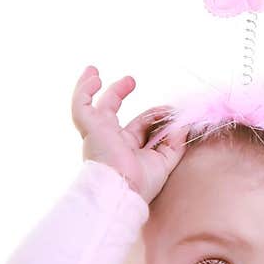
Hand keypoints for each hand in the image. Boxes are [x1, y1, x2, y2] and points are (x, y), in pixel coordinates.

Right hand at [71, 66, 187, 203]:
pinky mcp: (90, 127)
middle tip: (131, 81)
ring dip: (93, 88)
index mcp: (126, 149)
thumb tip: (183, 124)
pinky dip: (84, 89)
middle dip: (121, 94)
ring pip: (91, 107)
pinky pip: (80, 104)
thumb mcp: (165, 162)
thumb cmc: (140, 185)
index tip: (172, 112)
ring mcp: (98, 133)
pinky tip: (93, 76)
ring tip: (95, 72)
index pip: (139, 126)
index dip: (155, 116)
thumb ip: (175, 143)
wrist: (121, 191)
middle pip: (114, 112)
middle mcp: (110, 140)